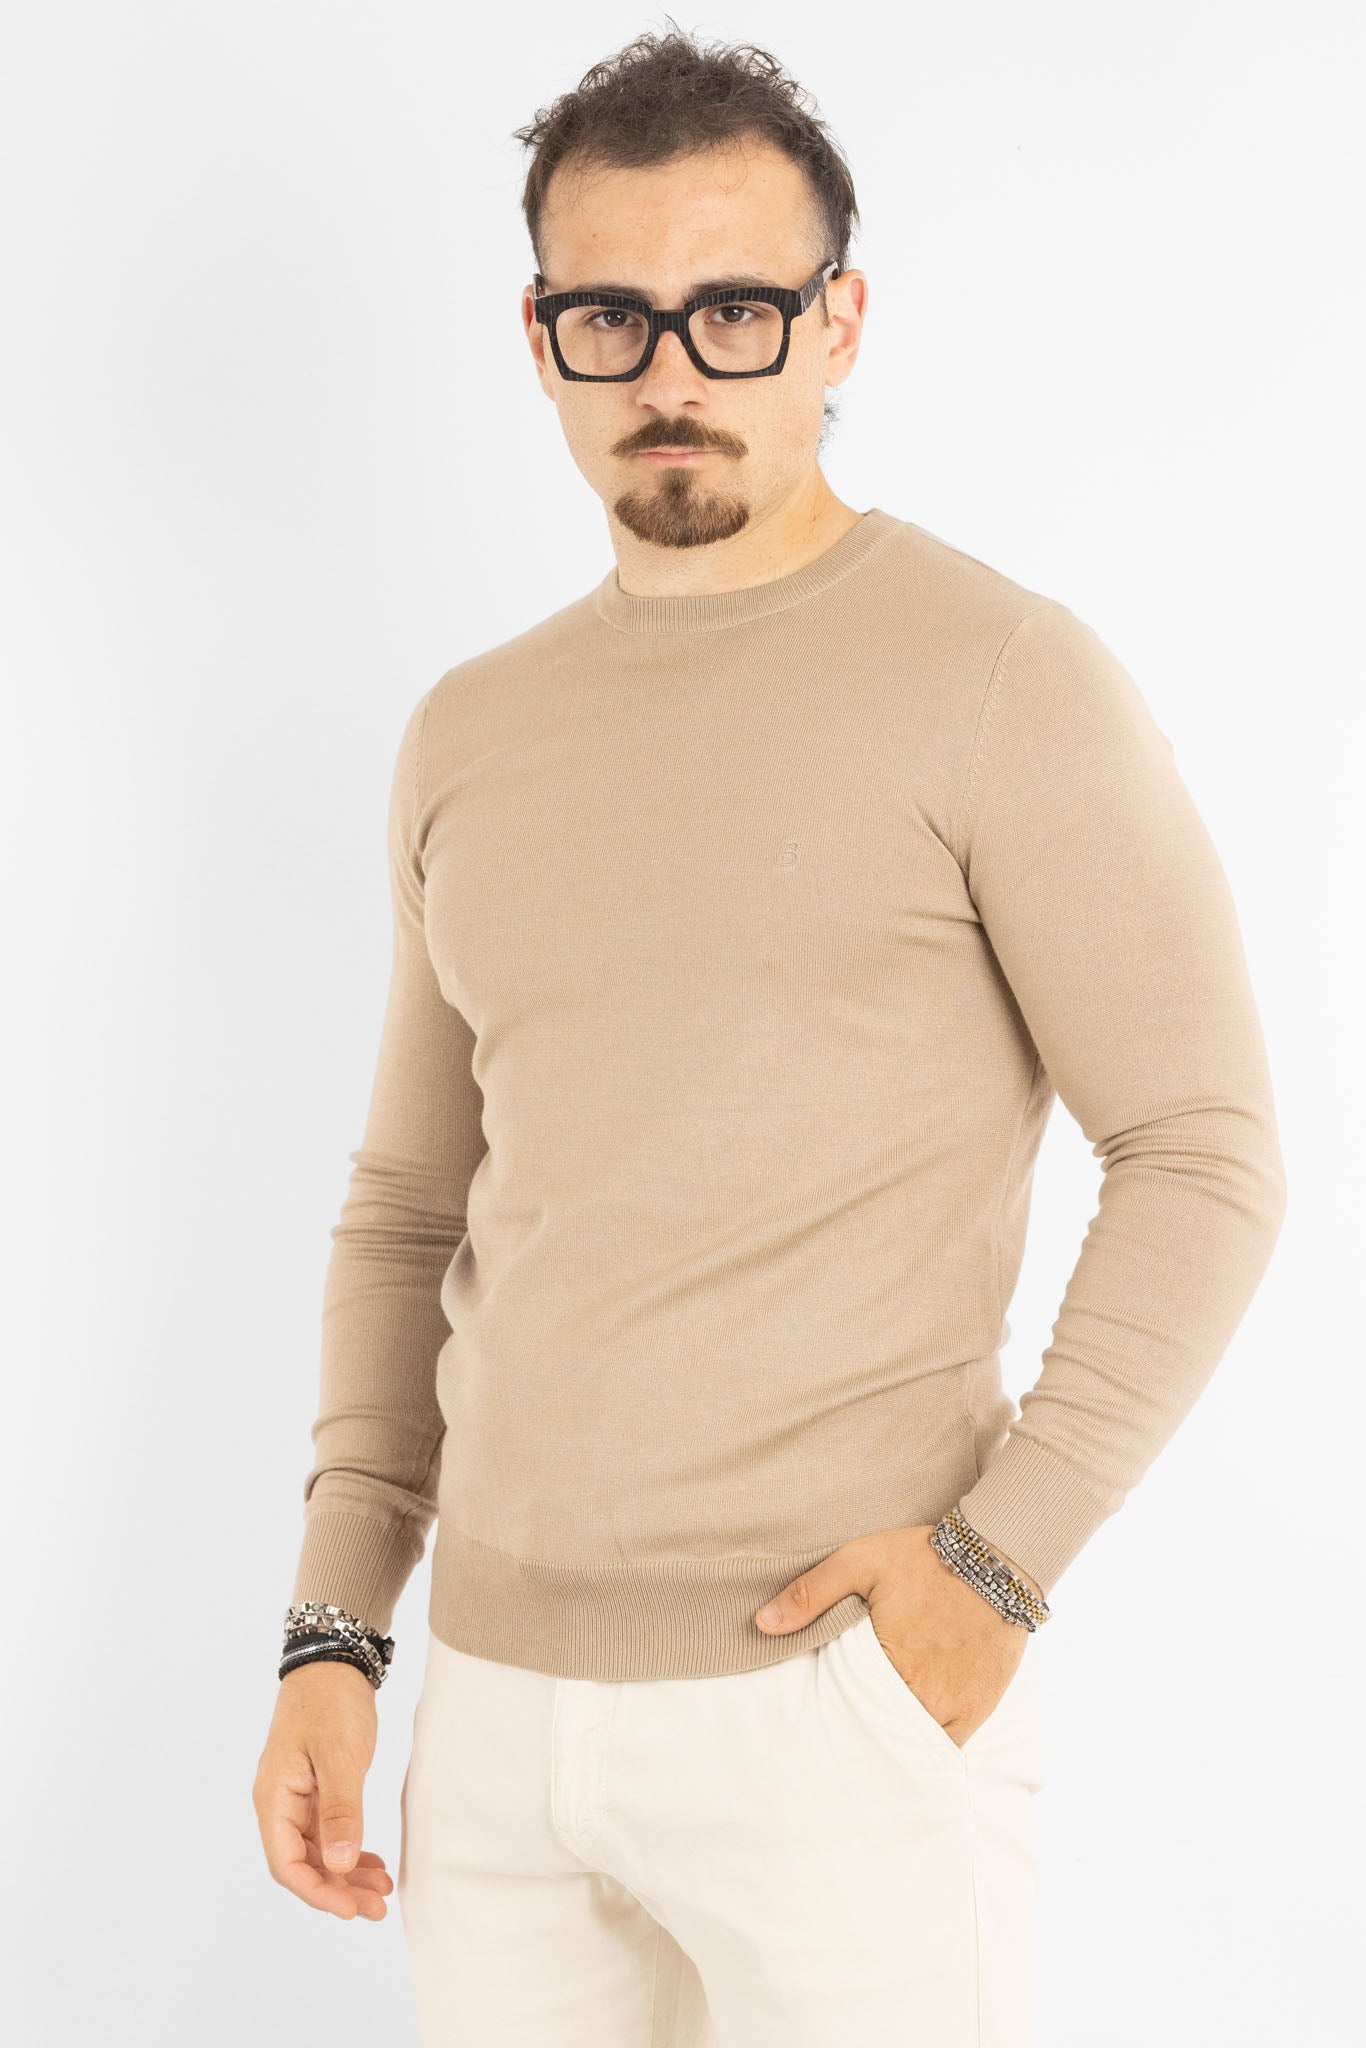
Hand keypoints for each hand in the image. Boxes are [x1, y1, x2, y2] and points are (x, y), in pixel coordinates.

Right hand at [253, 1659, 393, 1919]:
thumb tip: (339, 1864)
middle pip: (302, 1864)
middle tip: (378, 1908)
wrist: (334, 1660)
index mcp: (274, 1797)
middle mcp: (279, 1803)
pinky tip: (373, 1863)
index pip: (287, 1864)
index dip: (318, 1892)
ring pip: (318, 1851)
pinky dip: (349, 1850)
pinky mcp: (314, 1789)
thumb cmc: (332, 1702)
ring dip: (347, 1874)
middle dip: (338, 1890)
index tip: (352, 1909)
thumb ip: (340, 1810)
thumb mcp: (340, 1755)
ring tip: (382, 1891)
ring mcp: (296, 1797)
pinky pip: (328, 1833)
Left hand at [755, 1524, 1036, 1747]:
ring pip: (912, 1746)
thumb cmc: (923, 1558)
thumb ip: (810, 1592)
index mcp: (888, 1663)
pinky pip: (948, 1745)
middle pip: (879, 1735)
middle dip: (858, 1738)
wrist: (997, 1559)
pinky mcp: (978, 1708)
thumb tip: (762, 1624)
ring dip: (891, 1744)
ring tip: (867, 1745)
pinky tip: (908, 1741)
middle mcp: (922, 1694)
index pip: (847, 1713)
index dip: (831, 1722)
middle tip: (834, 1746)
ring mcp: (954, 1707)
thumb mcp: (860, 1561)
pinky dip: (927, 1745)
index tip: (815, 1726)